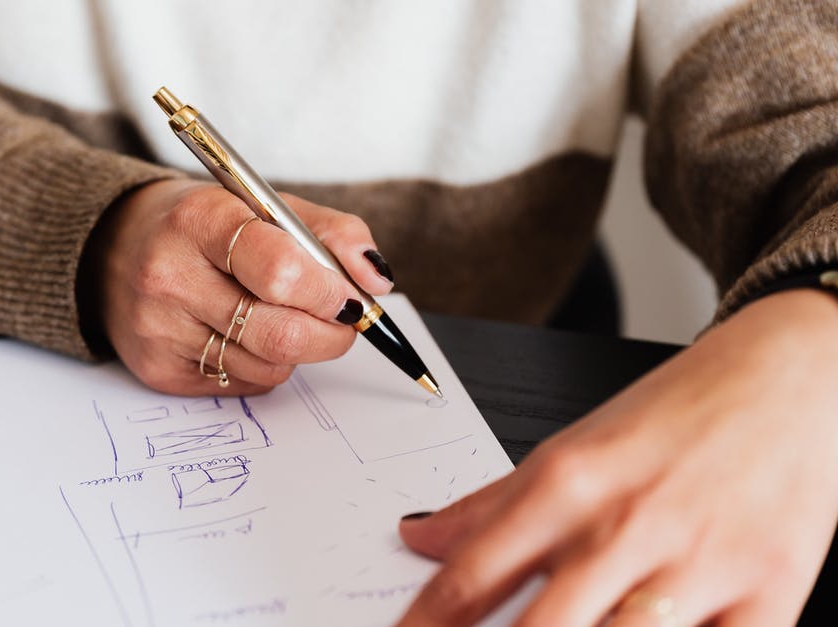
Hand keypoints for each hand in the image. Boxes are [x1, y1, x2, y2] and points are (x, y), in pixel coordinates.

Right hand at [91, 179, 393, 395]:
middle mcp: (170, 275)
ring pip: (269, 365)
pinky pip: (243, 384)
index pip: (282, 271)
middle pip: (281, 333)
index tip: (350, 296)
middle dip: (331, 333)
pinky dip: (263, 364)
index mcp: (200, 220)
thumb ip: (332, 234)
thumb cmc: (204, 227)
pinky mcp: (158, 369)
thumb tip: (377, 283)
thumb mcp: (266, 206)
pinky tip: (243, 333)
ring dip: (296, 349)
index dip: (330, 292)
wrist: (116, 248)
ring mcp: (159, 329)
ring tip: (280, 315)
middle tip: (342, 319)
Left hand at [396, 289, 837, 625]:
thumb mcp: (573, 446)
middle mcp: (627, 527)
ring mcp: (699, 566)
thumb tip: (418, 536)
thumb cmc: (680, 411)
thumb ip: (491, 503)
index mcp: (568, 484)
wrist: (794, 373)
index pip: (472, 577)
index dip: (425, 625)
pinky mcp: (769, 595)